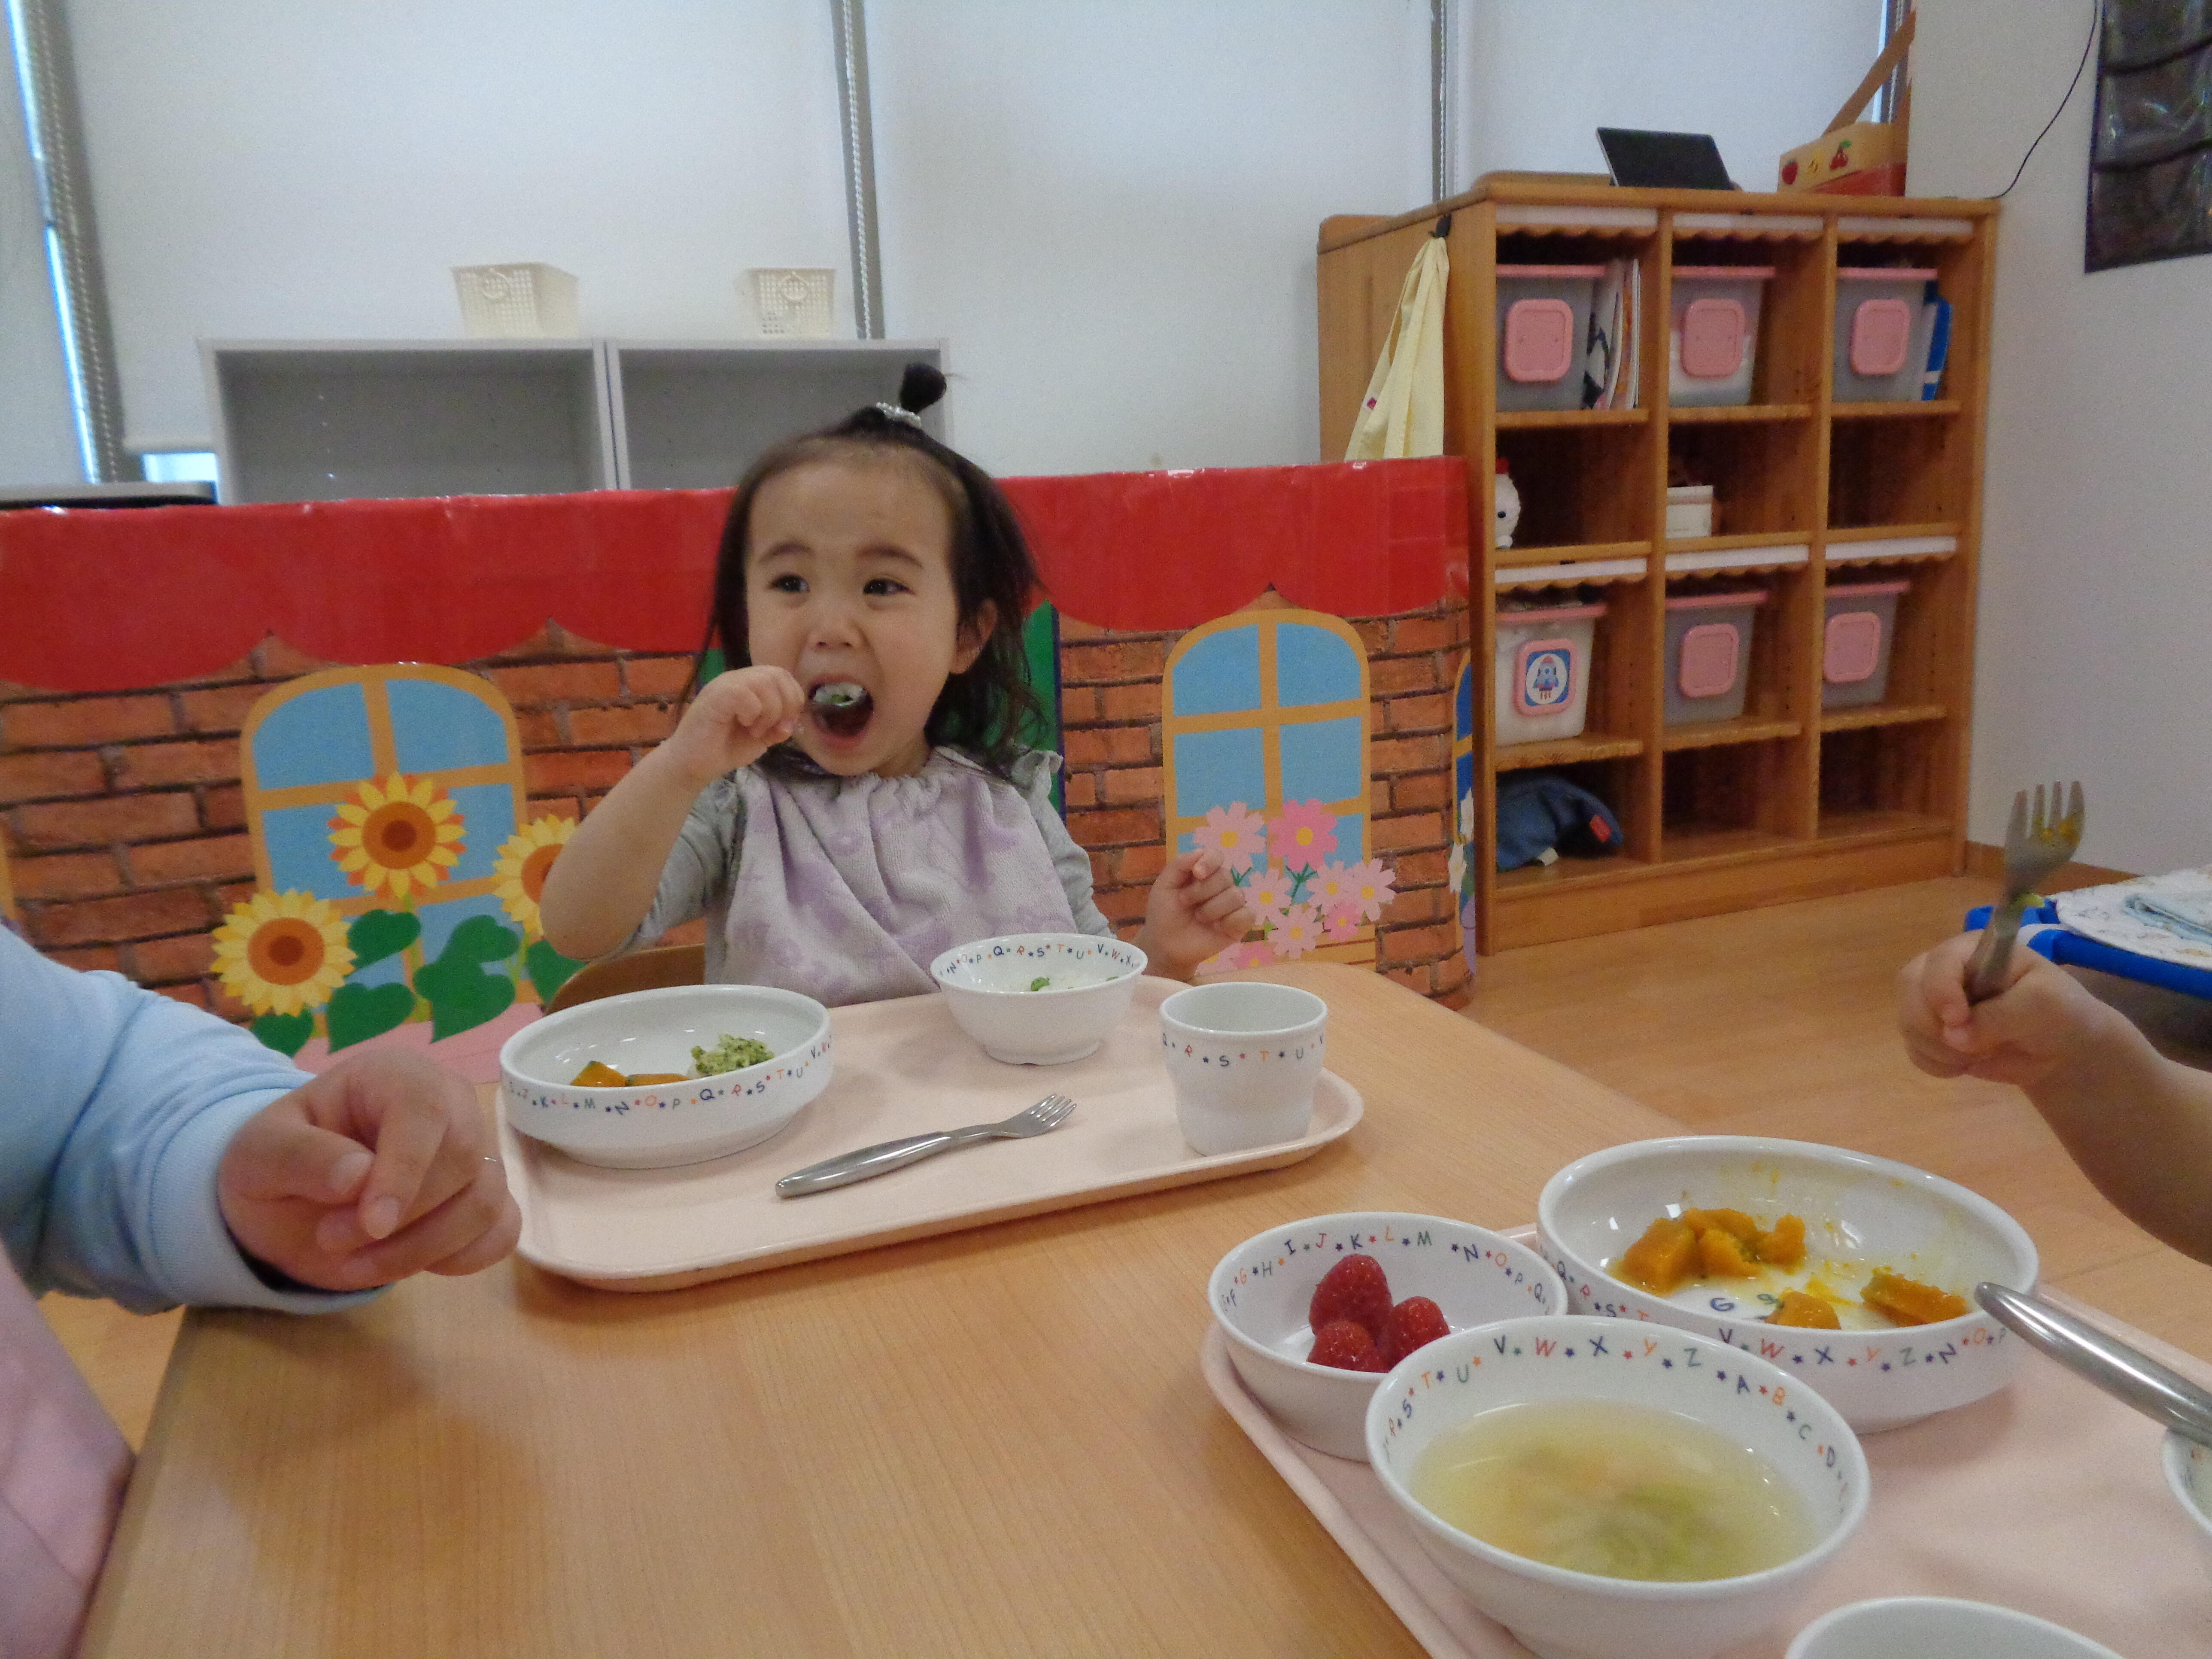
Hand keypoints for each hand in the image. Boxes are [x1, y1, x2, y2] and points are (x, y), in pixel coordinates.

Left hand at [218, 1049, 520, 1292]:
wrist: (289, 1199)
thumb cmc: (277, 1161)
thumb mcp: (259, 1152)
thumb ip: (300, 1156)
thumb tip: (358, 1177)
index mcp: (395, 1077)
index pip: (425, 1110)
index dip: (406, 1168)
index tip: (370, 1225)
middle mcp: (450, 1106)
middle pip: (464, 1160)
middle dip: (403, 1217)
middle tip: (331, 1240)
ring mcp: (475, 1155)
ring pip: (485, 1203)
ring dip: (421, 1249)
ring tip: (355, 1262)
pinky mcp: (485, 1202)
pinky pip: (500, 1233)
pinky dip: (458, 1260)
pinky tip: (406, 1262)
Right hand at [660, 665, 805, 785]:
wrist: (691, 766)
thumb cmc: (723, 749)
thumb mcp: (761, 738)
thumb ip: (778, 727)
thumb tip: (792, 722)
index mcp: (748, 685)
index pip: (782, 675)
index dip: (793, 697)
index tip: (786, 724)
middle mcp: (736, 679)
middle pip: (777, 674)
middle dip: (787, 704)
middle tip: (776, 728)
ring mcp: (723, 686)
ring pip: (764, 682)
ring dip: (770, 711)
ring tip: (756, 730)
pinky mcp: (714, 697)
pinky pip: (745, 694)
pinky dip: (753, 713)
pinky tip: (745, 726)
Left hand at [1134, 850, 1254, 979]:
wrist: (1165, 944)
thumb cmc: (1164, 913)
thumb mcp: (1164, 885)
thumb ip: (1179, 865)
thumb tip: (1201, 851)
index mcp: (1204, 872)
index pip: (1217, 856)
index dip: (1210, 862)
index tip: (1197, 873)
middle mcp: (1221, 885)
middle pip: (1225, 876)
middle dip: (1202, 891)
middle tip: (1185, 903)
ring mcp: (1232, 905)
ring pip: (1236, 896)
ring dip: (1212, 908)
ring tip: (1199, 918)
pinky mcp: (1239, 924)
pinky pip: (1247, 915)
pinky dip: (1231, 920)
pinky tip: (1216, 927)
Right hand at [1896, 931, 2122, 1088]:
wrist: (2061, 1048)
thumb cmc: (2058, 1011)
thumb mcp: (2042, 1003)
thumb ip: (2000, 1015)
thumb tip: (1954, 1037)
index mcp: (1972, 951)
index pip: (1938, 962)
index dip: (1940, 990)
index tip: (1958, 1020)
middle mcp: (1945, 971)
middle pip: (1910, 988)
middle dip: (1933, 1024)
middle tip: (1967, 1046)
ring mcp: (1935, 1004)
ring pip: (1908, 1022)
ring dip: (1938, 1048)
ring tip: (1979, 1054)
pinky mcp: (1932, 1035)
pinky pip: (1914, 1050)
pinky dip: (1936, 1064)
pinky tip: (1964, 1065)